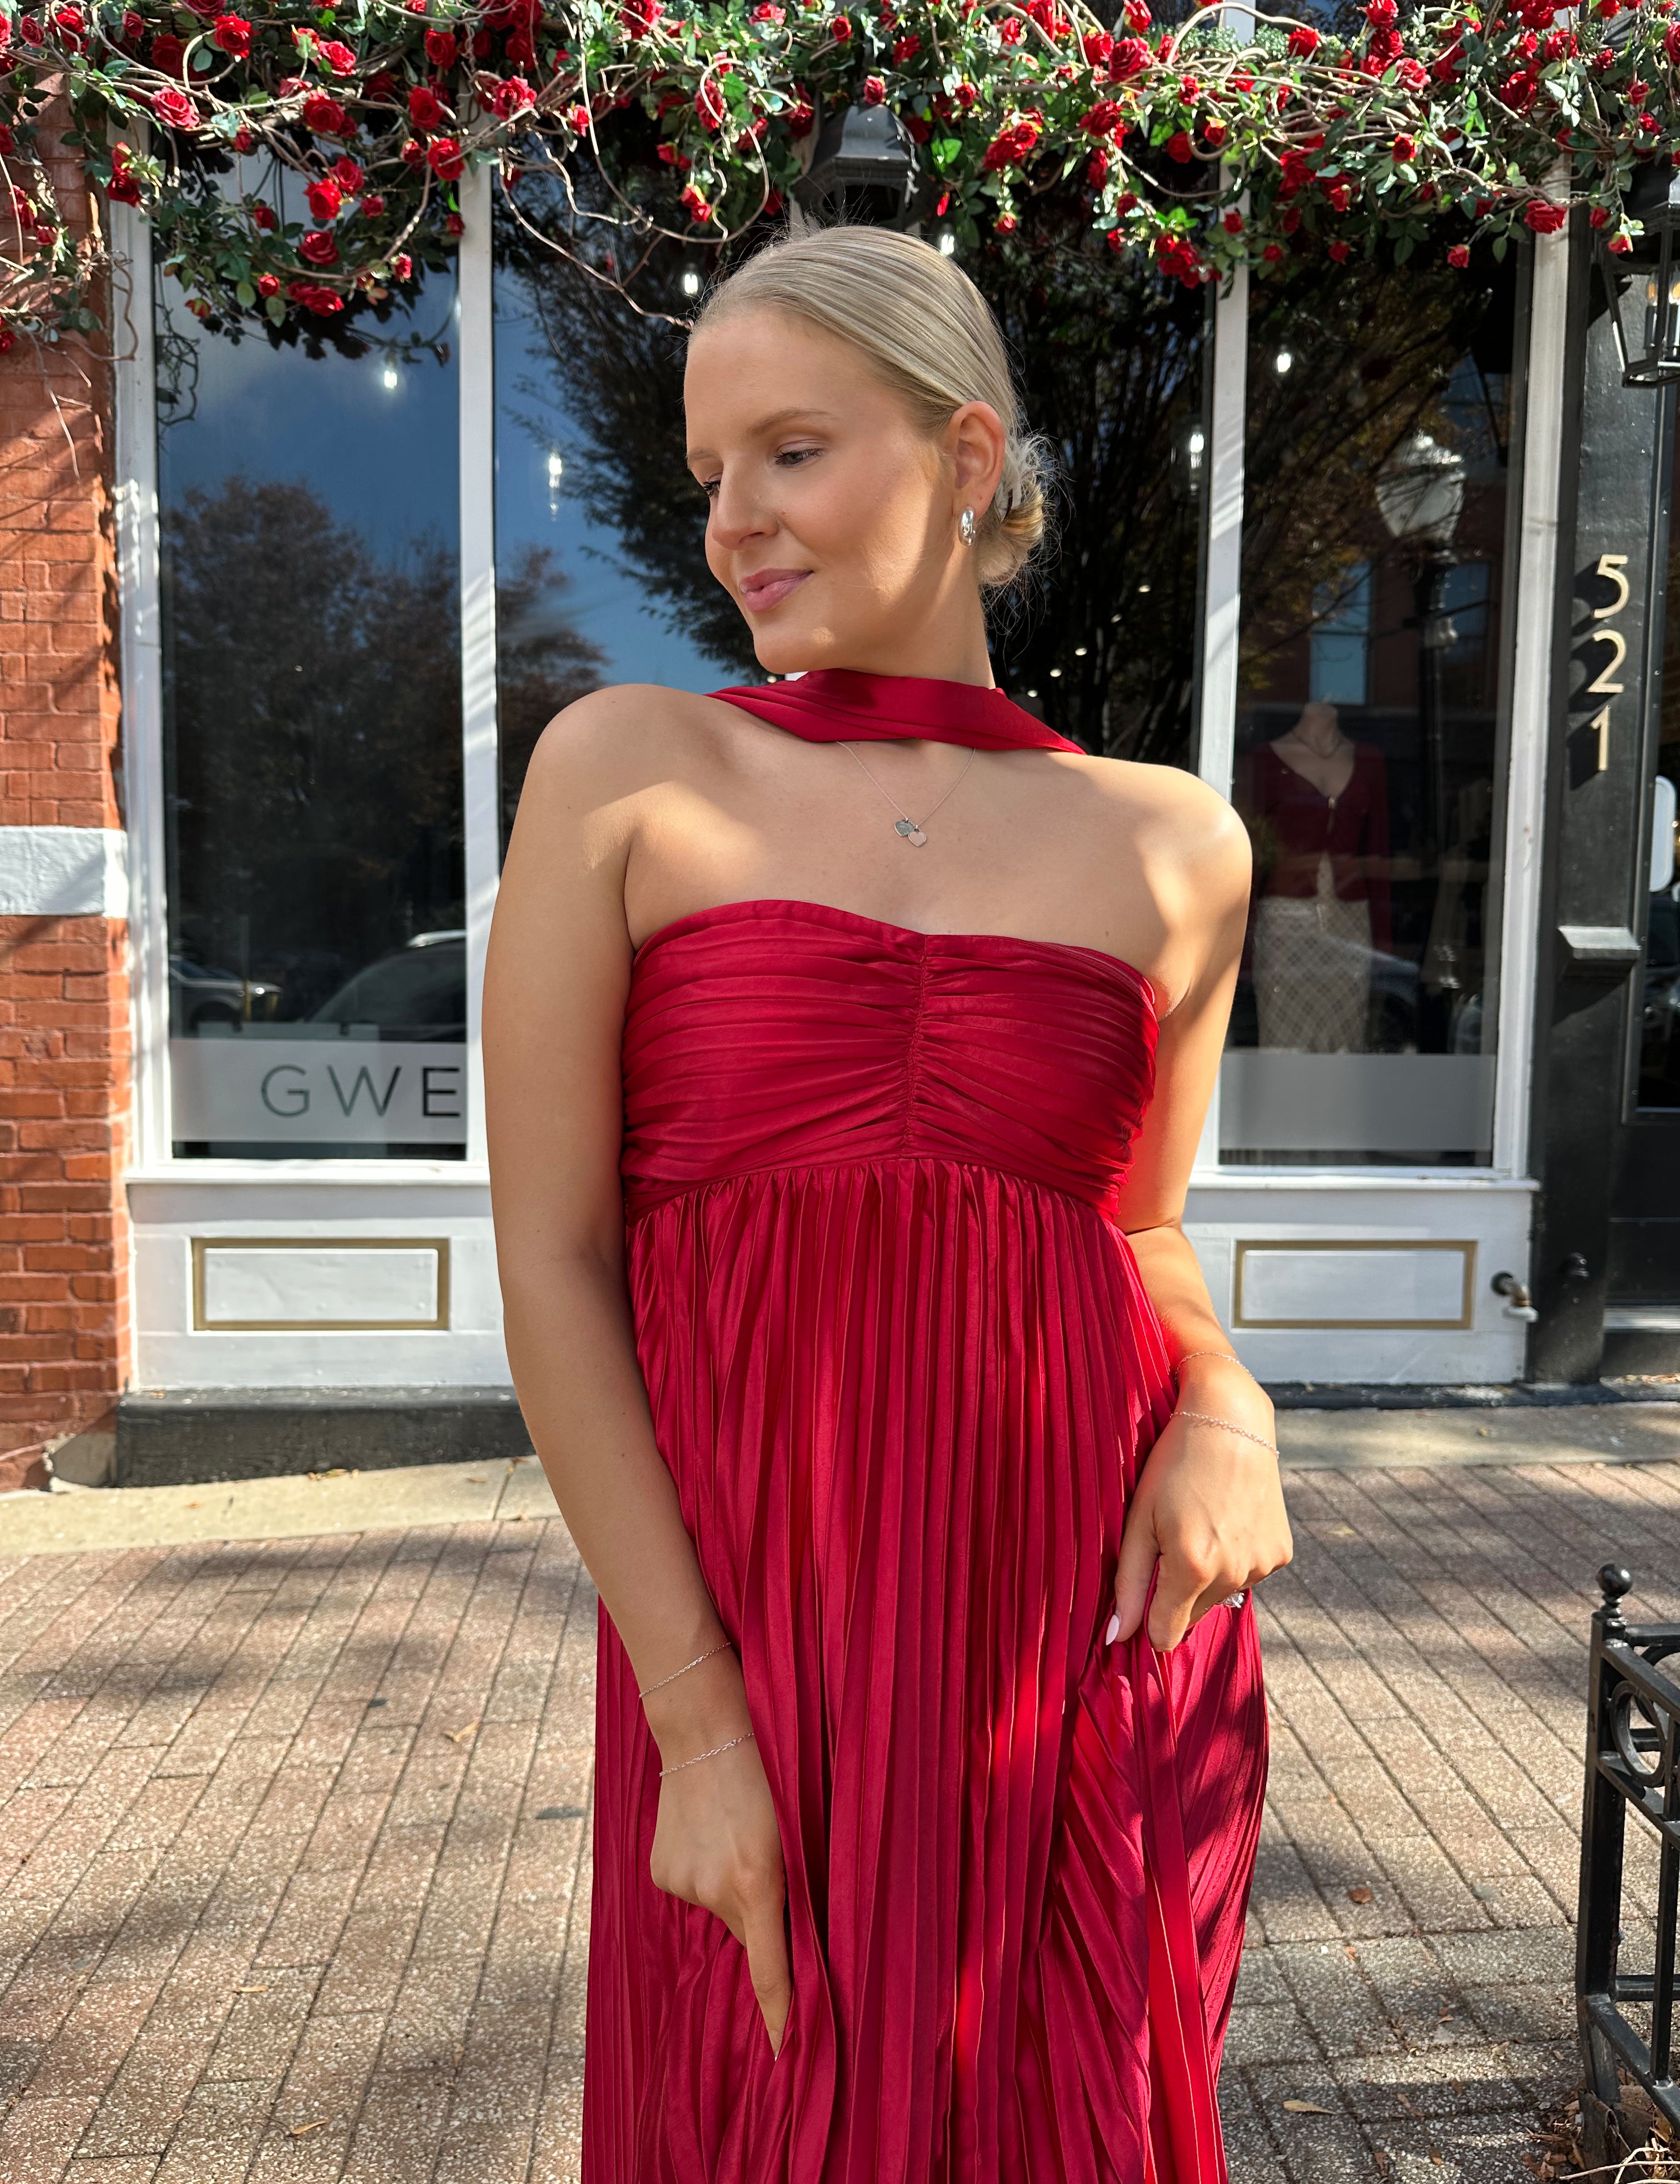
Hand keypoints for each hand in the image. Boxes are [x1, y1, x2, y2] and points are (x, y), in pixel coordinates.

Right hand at [645, 1658, 790, 2056]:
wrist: (705, 1726)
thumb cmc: (770, 1769)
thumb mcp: (796, 1828)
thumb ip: (795, 1886)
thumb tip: (793, 1939)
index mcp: (758, 1882)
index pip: (771, 1974)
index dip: (782, 2020)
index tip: (788, 2062)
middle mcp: (715, 1892)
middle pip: (750, 1933)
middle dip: (763, 1915)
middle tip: (767, 1862)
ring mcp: (683, 1883)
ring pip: (722, 1908)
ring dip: (734, 1886)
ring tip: (735, 1832)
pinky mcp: (660, 1872)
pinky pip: (695, 1889)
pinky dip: (706, 1872)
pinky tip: (709, 1832)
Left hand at [1110, 1360, 1291, 1651]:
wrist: (1230, 1421)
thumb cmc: (1173, 1465)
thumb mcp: (1139, 1519)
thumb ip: (1128, 1584)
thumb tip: (1115, 1638)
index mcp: (1192, 1569)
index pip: (1166, 1634)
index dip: (1149, 1620)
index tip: (1142, 1593)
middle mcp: (1233, 1574)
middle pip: (1194, 1616)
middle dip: (1176, 1593)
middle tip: (1170, 1539)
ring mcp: (1263, 1566)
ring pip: (1222, 1596)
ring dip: (1207, 1576)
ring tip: (1200, 1523)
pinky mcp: (1282, 1553)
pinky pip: (1248, 1575)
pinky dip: (1234, 1559)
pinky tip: (1226, 1520)